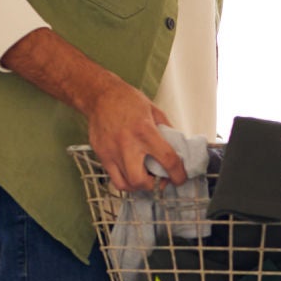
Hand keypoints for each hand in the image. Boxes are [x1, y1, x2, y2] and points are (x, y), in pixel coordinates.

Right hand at [0, 27, 186, 192]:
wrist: (99, 96)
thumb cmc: (127, 101)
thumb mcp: (155, 111)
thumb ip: (167, 132)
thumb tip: (179, 150)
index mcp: (144, 131)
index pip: (167, 160)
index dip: (178, 174)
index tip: (180, 178)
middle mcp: (126, 144)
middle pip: (141, 181)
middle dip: (154, 185)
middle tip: (159, 179)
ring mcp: (111, 152)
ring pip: (125, 185)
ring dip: (139, 185)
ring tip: (144, 176)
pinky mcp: (101, 155)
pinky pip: (114, 179)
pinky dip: (125, 181)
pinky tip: (131, 171)